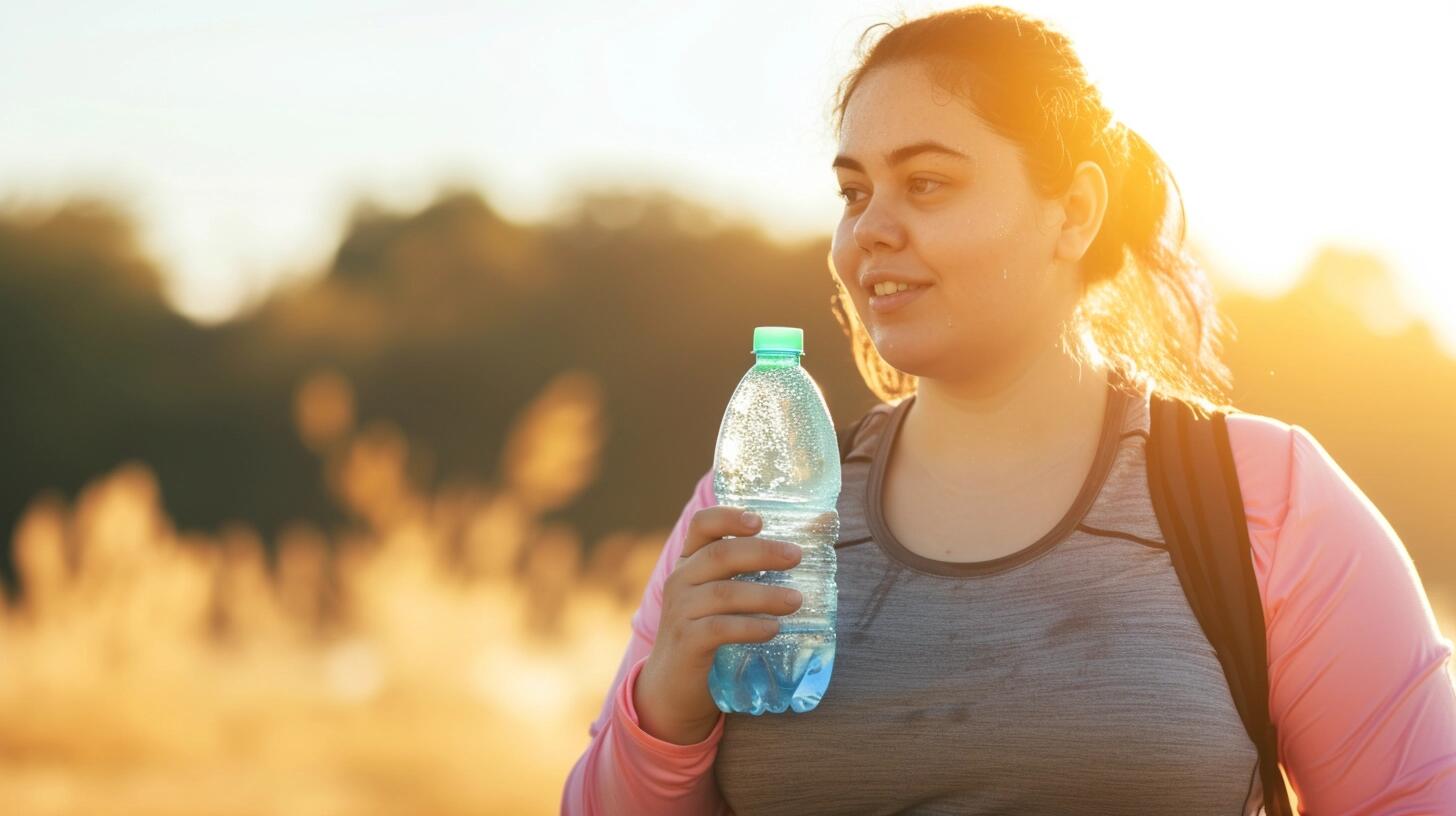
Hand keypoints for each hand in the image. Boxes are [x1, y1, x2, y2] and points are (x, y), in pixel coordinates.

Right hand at [634, 506, 802, 743]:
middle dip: (762, 553)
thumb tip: (822, 523)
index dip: (729, 517)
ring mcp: (680, 612)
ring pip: (724, 593)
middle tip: (797, 556)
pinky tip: (772, 629)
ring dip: (764, 595)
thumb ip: (757, 569)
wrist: (674, 686)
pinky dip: (749, 627)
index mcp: (690, 561)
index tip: (760, 520)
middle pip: (720, 555)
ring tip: (796, 600)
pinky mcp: (687, 642)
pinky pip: (720, 628)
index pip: (702, 525)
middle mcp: (680, 580)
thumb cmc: (711, 632)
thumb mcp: (727, 596)